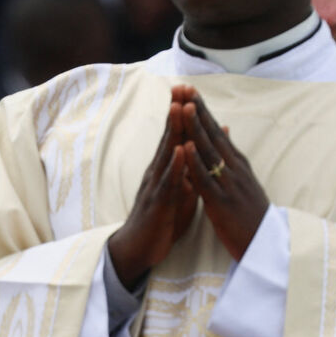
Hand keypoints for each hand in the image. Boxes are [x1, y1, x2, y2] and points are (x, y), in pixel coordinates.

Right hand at [107, 88, 198, 287]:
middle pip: (168, 137)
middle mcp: (158, 172)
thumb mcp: (178, 191)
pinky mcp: (157, 203)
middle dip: (175, 112)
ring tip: (179, 108)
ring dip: (173, 131)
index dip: (182, 114)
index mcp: (166, 170)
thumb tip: (196, 152)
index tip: (188, 90)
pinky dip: (173, 165)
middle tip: (181, 87)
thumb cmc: (161, 220)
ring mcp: (156, 186)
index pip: (174, 136)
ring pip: (166, 154)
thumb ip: (187, 171)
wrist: (139, 250)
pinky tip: (179, 150)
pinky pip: (167, 182)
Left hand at [181, 91, 268, 261]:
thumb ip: (231, 155)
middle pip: (213, 134)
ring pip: (208, 151)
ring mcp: (229, 183)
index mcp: (238, 163)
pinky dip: (196, 161)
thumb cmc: (251, 213)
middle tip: (184, 88)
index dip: (202, 110)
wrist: (265, 245)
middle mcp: (235, 168)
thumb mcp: (243, 180)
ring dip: (195, 128)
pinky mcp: (222, 201)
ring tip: (184, 107)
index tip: (189, 90)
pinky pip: (206, 178)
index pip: (217, 131)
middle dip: (197, 110)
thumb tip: (225, 130)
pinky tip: (186, 146)